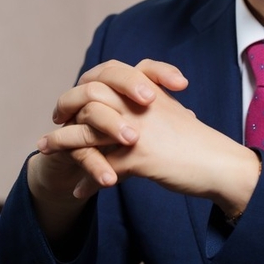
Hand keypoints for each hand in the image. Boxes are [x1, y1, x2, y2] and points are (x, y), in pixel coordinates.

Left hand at [34, 59, 259, 219]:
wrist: (220, 164)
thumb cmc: (199, 144)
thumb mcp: (173, 116)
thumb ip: (150, 111)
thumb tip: (128, 123)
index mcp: (149, 90)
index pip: (109, 73)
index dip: (87, 83)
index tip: (74, 100)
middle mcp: (140, 104)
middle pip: (90, 95)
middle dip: (67, 106)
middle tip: (55, 119)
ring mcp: (137, 128)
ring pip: (87, 130)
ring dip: (61, 142)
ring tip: (44, 150)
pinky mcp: (138, 156)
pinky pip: (100, 166)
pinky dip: (86, 180)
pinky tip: (78, 190)